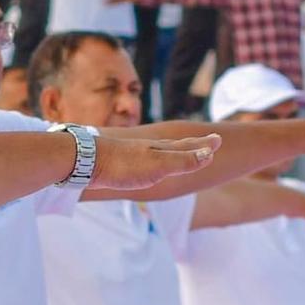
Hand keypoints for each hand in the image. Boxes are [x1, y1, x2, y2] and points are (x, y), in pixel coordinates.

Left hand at [81, 125, 222, 199]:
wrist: (85, 160)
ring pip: (160, 150)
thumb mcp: (158, 165)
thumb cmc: (122, 165)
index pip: (188, 147)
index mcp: (161, 150)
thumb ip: (182, 161)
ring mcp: (134, 154)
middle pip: (176, 146)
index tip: (218, 140)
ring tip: (180, 148)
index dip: (204, 146)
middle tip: (207, 141)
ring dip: (174, 150)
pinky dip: (153, 158)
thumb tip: (209, 153)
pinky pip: (144, 158)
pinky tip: (144, 160)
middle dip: (193, 145)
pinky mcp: (120, 161)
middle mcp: (149, 148)